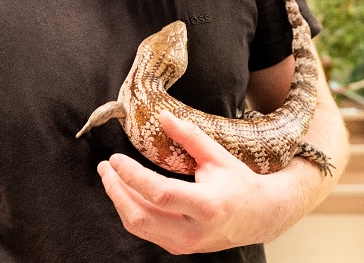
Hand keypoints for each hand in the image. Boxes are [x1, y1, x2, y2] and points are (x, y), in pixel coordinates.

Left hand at [96, 110, 269, 253]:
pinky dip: (131, 210)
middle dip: (116, 191)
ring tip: (109, 178)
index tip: (115, 159)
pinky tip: (126, 191)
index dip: (132, 176)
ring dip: (119, 201)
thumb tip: (163, 115)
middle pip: (141, 216)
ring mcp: (184, 244)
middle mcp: (193, 230)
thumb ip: (189, 136)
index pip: (159, 193)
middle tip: (105, 168)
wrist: (258, 216)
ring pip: (139, 227)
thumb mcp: (217, 155)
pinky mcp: (178, 247)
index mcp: (206, 206)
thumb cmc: (238, 182)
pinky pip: (146, 231)